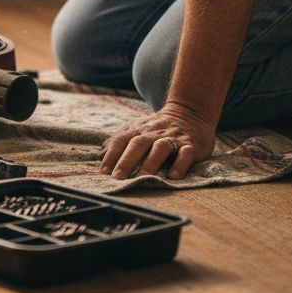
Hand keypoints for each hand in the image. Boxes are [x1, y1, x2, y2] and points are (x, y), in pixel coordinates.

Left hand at [99, 101, 217, 179]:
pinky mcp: (190, 145)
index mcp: (138, 130)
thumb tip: (101, 155)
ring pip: (160, 148)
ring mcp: (172, 138)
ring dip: (150, 163)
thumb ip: (120, 140)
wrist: (190, 113)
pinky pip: (185, 154)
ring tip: (141, 179)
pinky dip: (179, 165)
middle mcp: (153, 133)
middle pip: (138, 144)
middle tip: (117, 178)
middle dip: (126, 161)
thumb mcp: (137, 129)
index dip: (111, 155)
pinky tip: (172, 176)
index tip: (103, 172)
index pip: (121, 140)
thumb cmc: (157, 128)